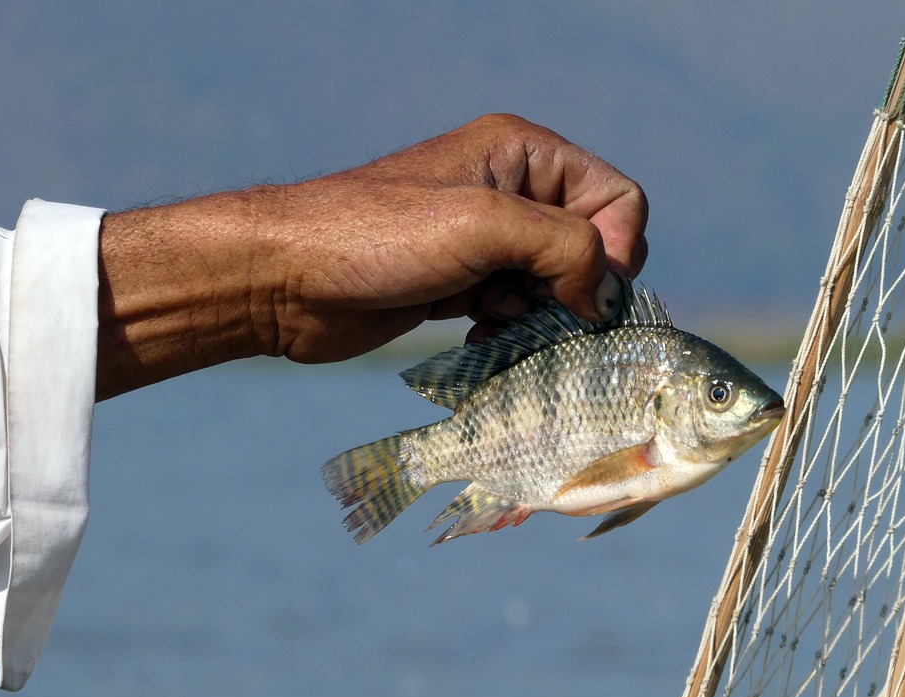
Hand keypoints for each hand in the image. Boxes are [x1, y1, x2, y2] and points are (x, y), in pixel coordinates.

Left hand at [96, 114, 648, 398]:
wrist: (286, 280)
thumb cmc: (378, 238)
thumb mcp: (486, 226)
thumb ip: (567, 248)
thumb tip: (606, 297)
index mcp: (524, 153)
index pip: (618, 199)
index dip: (617, 249)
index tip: (583, 291)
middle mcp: (512, 190)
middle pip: (593, 246)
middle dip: (577, 286)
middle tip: (535, 308)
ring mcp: (486, 240)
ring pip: (557, 284)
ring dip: (542, 313)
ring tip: (497, 320)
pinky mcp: (463, 283)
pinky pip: (519, 309)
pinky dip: (513, 327)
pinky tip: (480, 334)